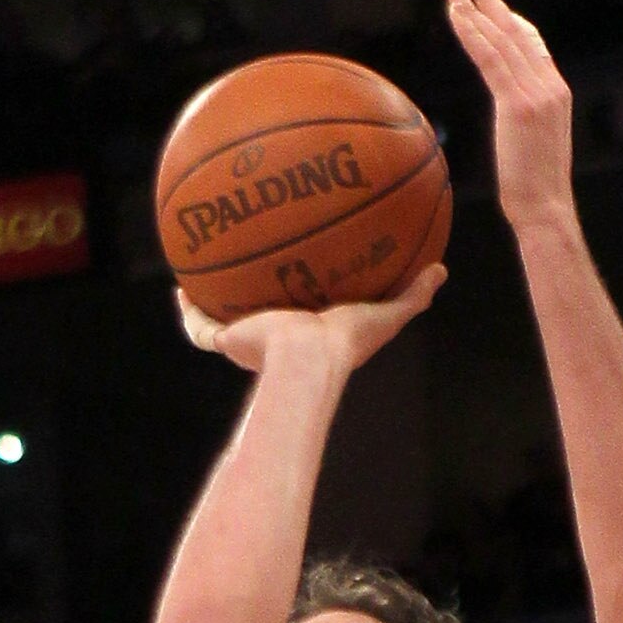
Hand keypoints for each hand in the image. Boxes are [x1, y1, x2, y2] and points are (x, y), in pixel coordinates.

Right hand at [176, 260, 443, 375]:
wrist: (306, 359)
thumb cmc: (346, 343)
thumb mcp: (386, 313)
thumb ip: (412, 294)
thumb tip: (442, 269)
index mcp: (308, 334)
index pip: (301, 311)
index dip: (299, 293)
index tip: (299, 269)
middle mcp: (274, 339)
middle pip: (259, 313)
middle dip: (251, 294)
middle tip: (250, 262)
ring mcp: (247, 341)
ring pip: (222, 319)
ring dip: (212, 298)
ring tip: (202, 269)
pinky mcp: (226, 340)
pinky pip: (199, 325)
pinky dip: (188, 309)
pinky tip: (181, 285)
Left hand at [442, 0, 573, 230]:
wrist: (547, 211)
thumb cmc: (535, 191)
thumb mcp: (531, 145)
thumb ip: (522, 118)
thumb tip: (509, 114)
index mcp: (556, 90)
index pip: (530, 42)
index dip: (506, 16)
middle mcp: (550, 84)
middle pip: (516, 28)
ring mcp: (537, 93)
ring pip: (501, 38)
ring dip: (473, 7)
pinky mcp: (519, 105)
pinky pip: (491, 59)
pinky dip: (472, 34)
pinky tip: (456, 15)